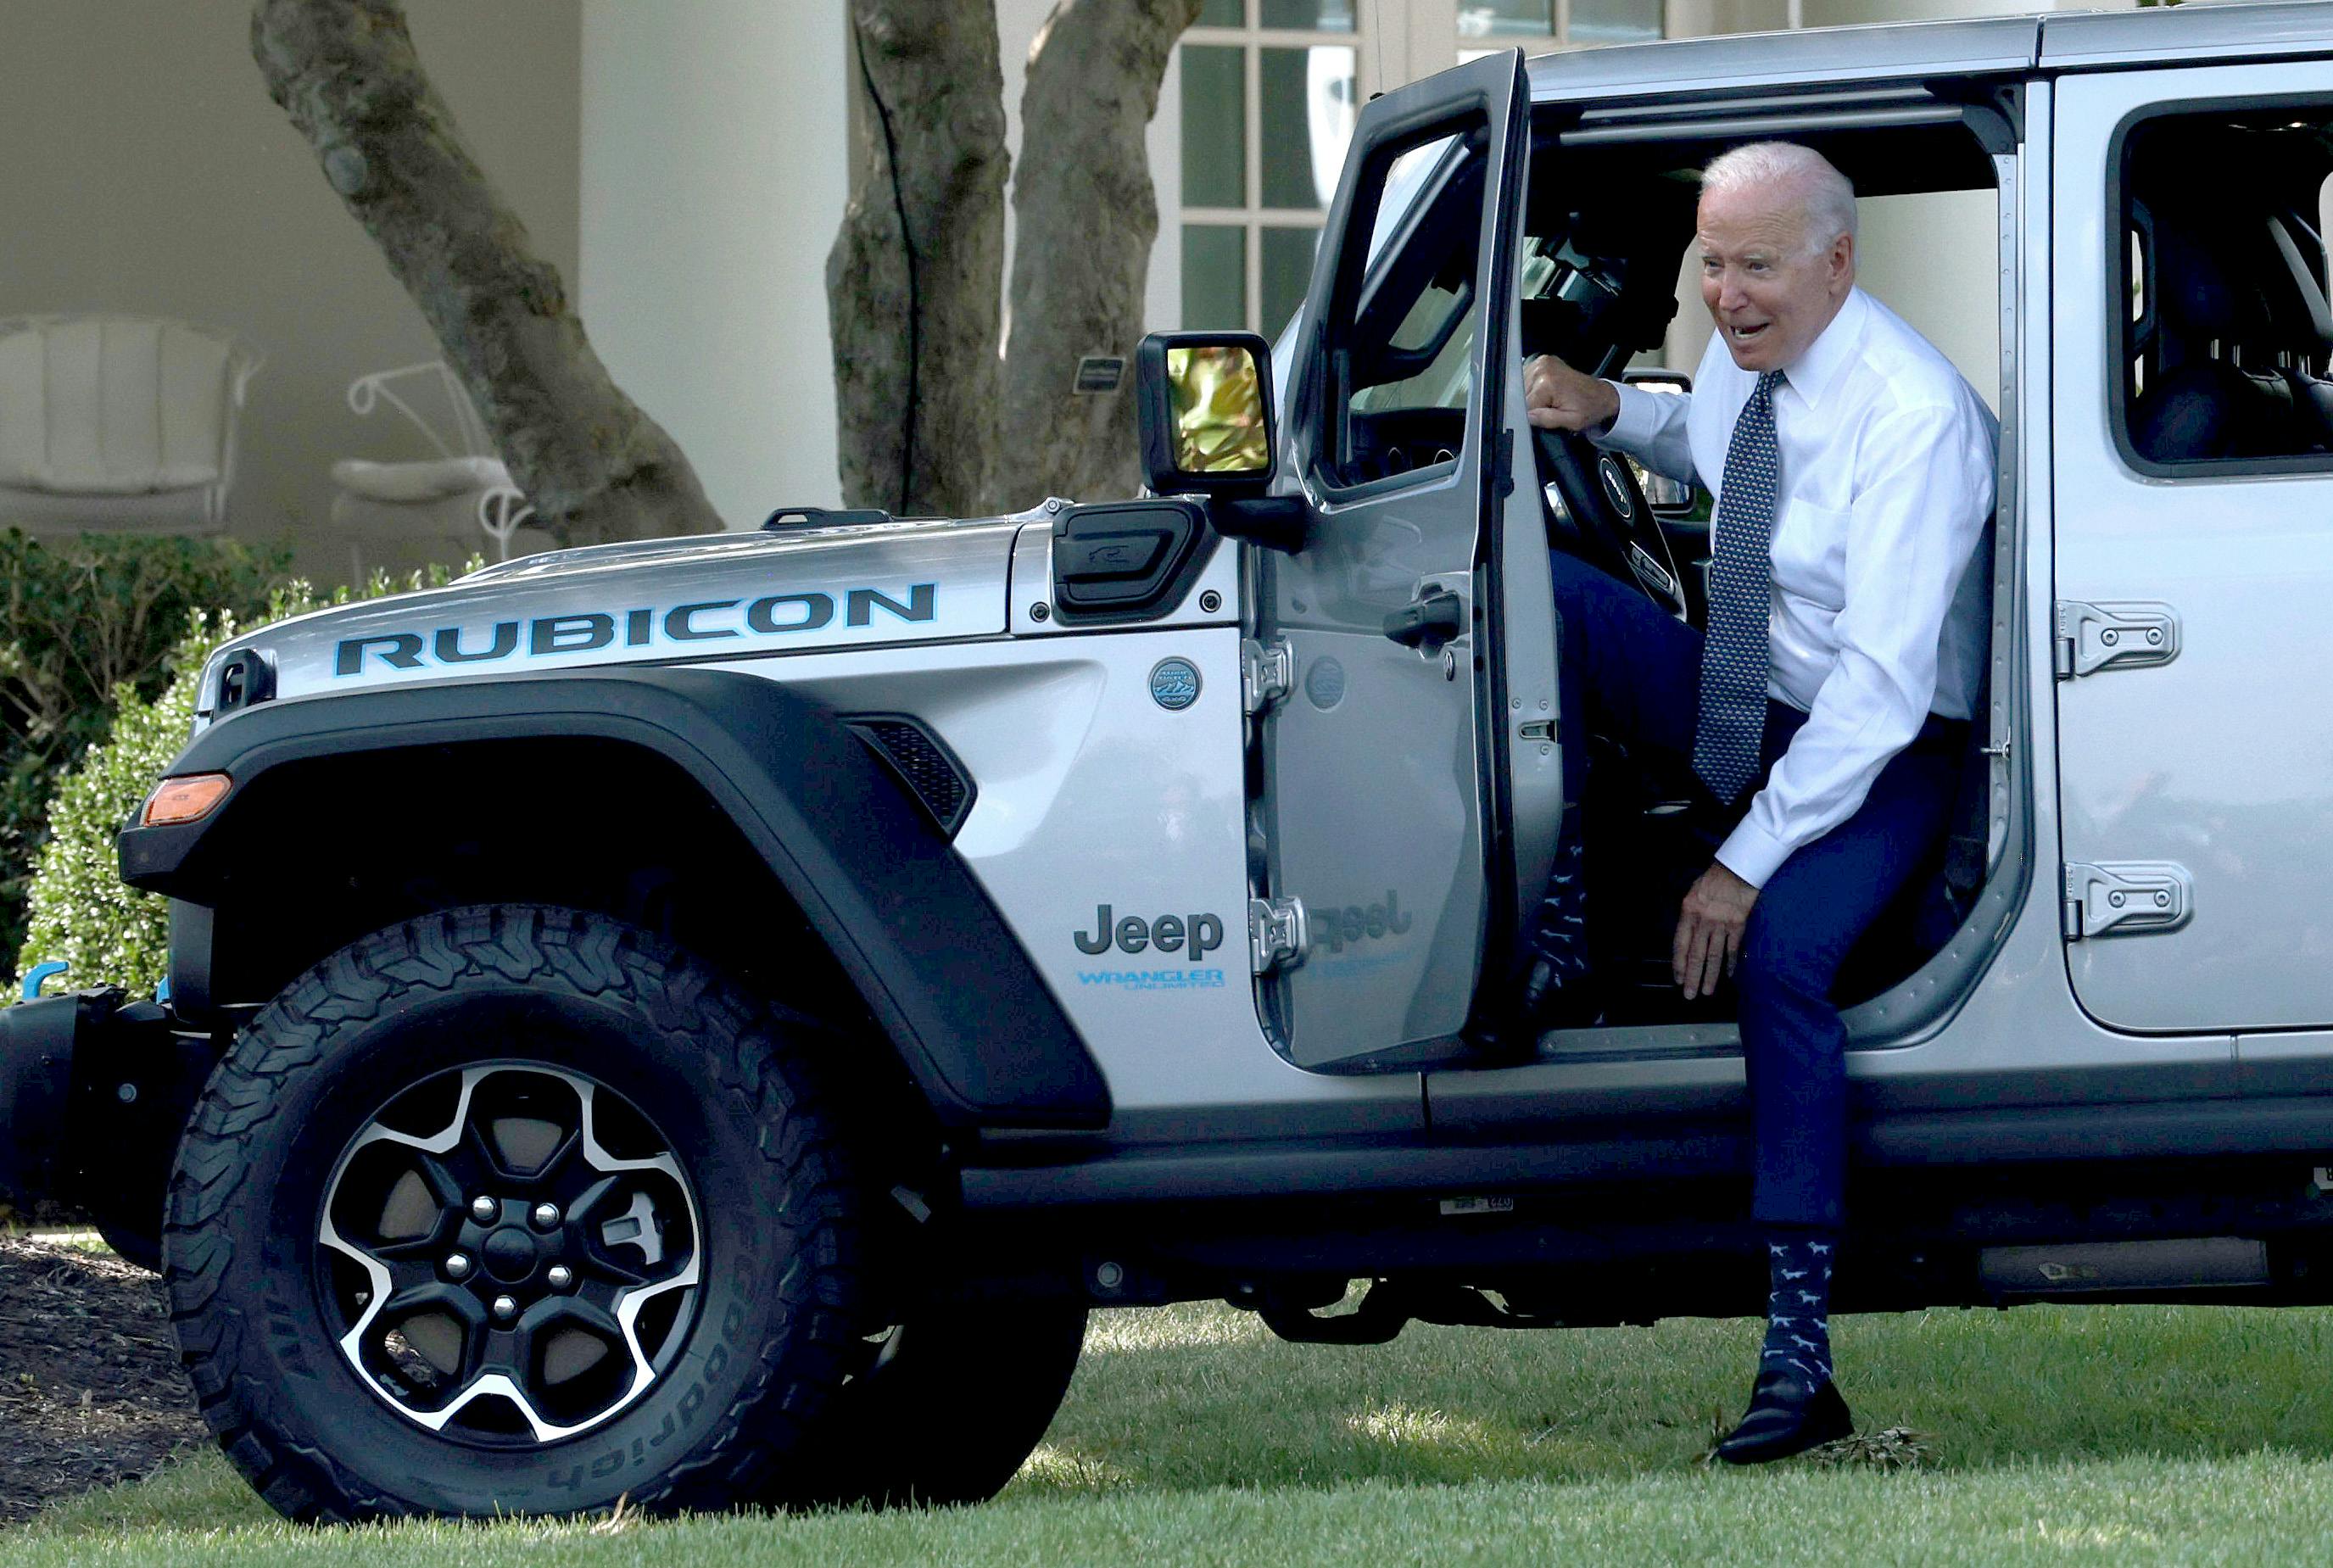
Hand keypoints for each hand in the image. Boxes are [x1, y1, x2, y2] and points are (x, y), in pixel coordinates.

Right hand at [1524, 353, 1620, 432]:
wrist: (1601, 395)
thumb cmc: (1589, 407)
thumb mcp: (1571, 421)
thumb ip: (1547, 420)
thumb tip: (1527, 417)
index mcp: (1548, 382)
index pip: (1524, 405)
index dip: (1533, 416)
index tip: (1545, 417)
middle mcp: (1543, 368)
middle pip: (1522, 395)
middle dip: (1533, 405)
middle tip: (1552, 408)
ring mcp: (1542, 362)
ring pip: (1522, 388)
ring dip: (1532, 397)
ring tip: (1552, 399)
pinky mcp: (1542, 362)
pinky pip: (1527, 380)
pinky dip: (1534, 389)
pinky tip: (1547, 392)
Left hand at [1672, 861, 1758, 1000]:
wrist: (1737, 869)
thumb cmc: (1713, 880)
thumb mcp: (1691, 894)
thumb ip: (1689, 917)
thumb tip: (1687, 938)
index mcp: (1688, 913)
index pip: (1680, 945)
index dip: (1678, 965)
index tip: (1677, 979)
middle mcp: (1703, 922)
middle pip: (1696, 955)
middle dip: (1692, 977)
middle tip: (1689, 995)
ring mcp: (1721, 925)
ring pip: (1714, 956)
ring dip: (1710, 976)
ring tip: (1707, 992)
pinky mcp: (1738, 925)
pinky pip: (1733, 949)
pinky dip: (1730, 963)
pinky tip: (1728, 975)